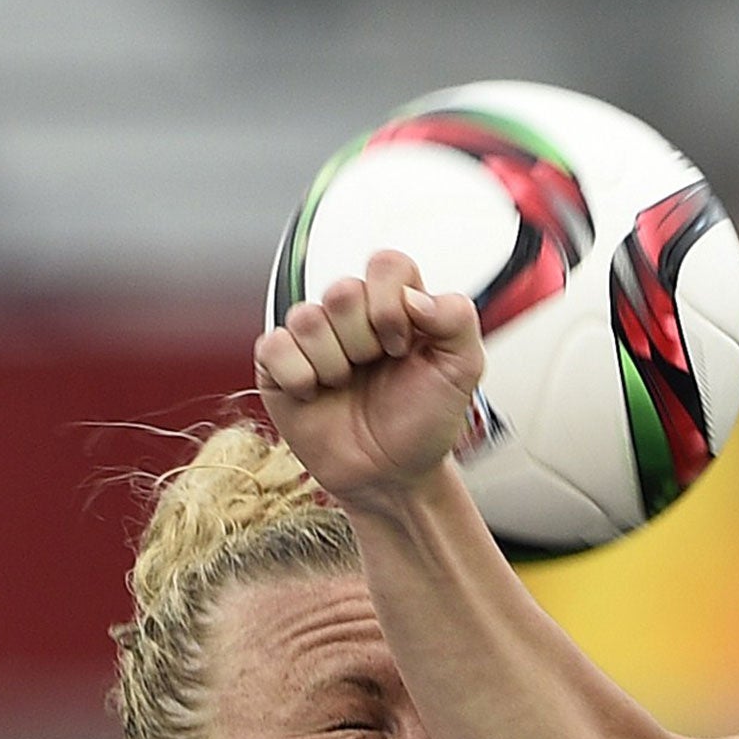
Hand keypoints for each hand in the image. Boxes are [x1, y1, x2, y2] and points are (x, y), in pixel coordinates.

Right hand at [252, 250, 486, 510]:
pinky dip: (300, 378)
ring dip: (335, 364)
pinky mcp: (278, 362)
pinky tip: (316, 394)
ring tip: (347, 385)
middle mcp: (352, 314)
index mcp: (396, 305)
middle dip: (366, 341)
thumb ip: (457, 320)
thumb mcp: (463, 371)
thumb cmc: (424, 422)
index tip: (404, 346)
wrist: (392, 474)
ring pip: (308, 318)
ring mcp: (313, 336)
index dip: (393, 304)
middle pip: (343, 290)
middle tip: (377, 369)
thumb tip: (415, 296)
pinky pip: (275, 346)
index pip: (386, 264)